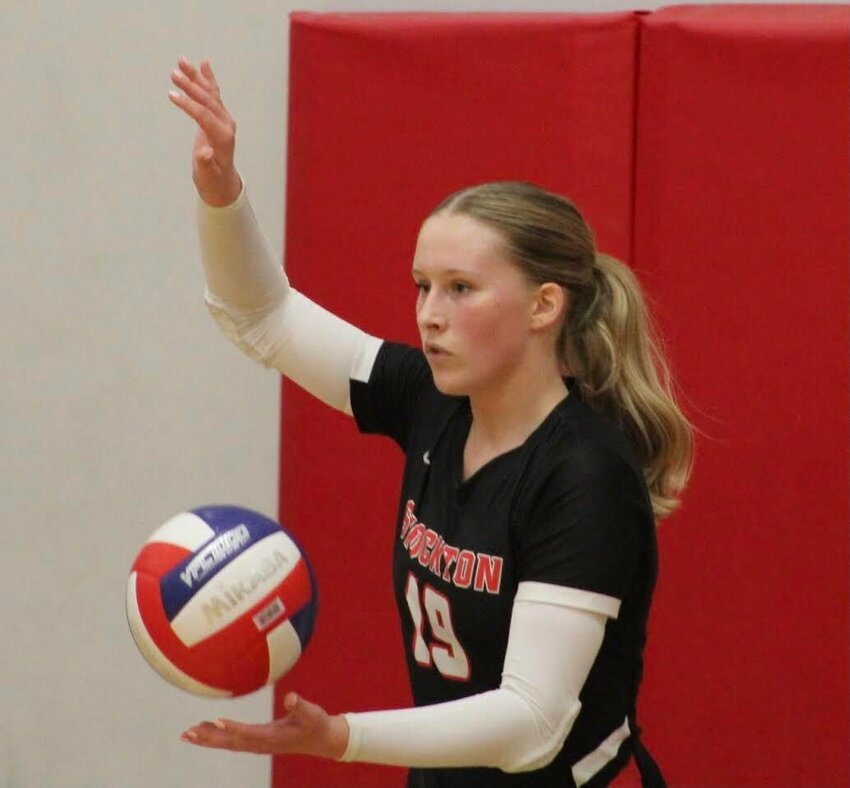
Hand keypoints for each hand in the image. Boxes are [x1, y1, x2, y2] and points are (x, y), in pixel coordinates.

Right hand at [168, 56, 241, 206]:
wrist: (222, 181)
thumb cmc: (212, 179)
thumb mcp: (206, 175)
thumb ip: (205, 163)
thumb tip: (204, 153)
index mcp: (223, 137)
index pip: (204, 115)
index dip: (188, 104)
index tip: (171, 94)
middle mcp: (226, 124)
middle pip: (207, 100)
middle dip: (190, 86)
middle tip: (173, 73)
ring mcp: (224, 119)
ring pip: (210, 93)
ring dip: (196, 77)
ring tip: (181, 61)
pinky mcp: (219, 116)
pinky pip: (213, 94)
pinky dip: (208, 79)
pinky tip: (203, 64)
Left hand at [180, 692, 349, 759]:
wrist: (322, 740)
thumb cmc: (317, 724)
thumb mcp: (312, 713)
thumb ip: (300, 706)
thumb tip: (290, 697)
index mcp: (273, 738)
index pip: (249, 733)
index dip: (233, 729)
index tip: (216, 722)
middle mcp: (262, 744)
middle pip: (231, 743)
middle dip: (209, 738)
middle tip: (188, 733)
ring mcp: (259, 744)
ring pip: (229, 743)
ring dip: (208, 739)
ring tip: (188, 734)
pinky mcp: (258, 740)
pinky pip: (233, 740)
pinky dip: (218, 736)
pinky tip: (207, 729)